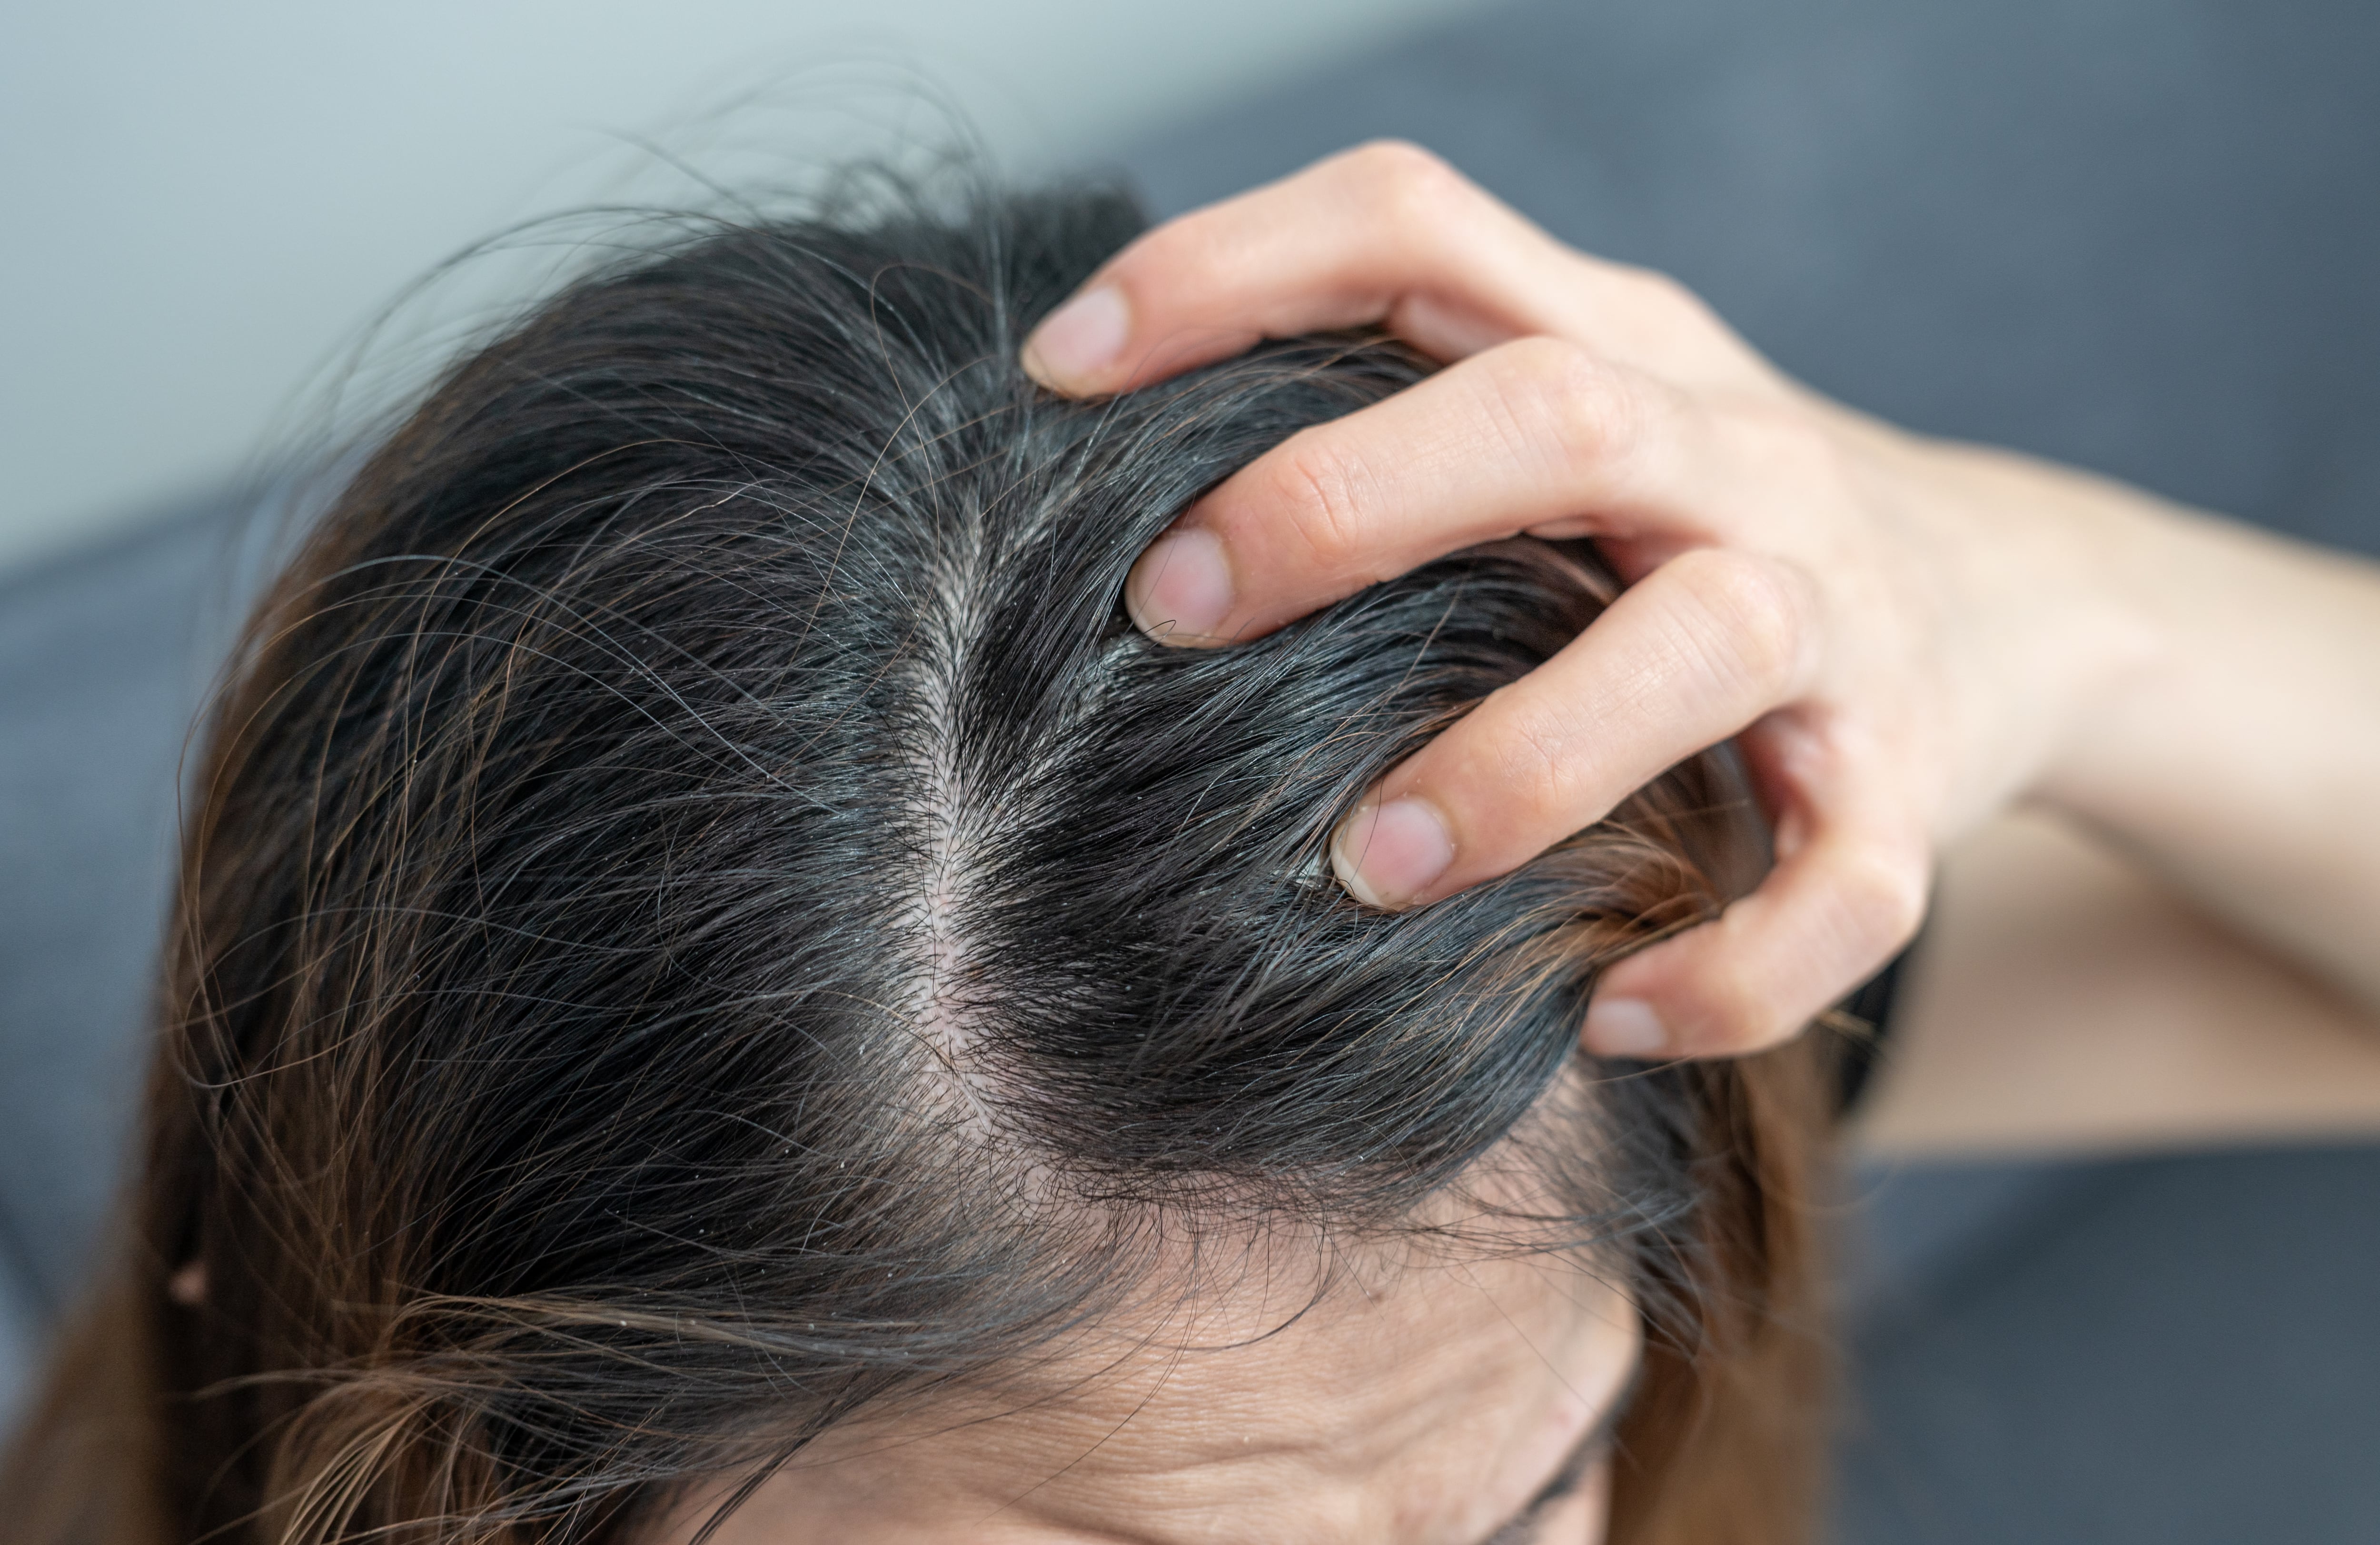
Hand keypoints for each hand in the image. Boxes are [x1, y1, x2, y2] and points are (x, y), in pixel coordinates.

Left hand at [1023, 143, 2165, 1058]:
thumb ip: (1397, 408)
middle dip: (1345, 501)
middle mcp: (1732, 453)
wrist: (2022, 598)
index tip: (1061, 366)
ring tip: (1363, 870)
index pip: (1416, 225)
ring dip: (1521, 760)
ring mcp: (1836, 614)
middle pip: (1554, 413)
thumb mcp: (1573, 417)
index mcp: (1617, 342)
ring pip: (1705, 642)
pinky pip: (1846, 887)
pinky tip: (1602, 1020)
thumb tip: (1104, 456)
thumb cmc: (1696, 518)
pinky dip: (1729, 967)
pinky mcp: (1908, 780)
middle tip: (1171, 609)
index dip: (1231, 266)